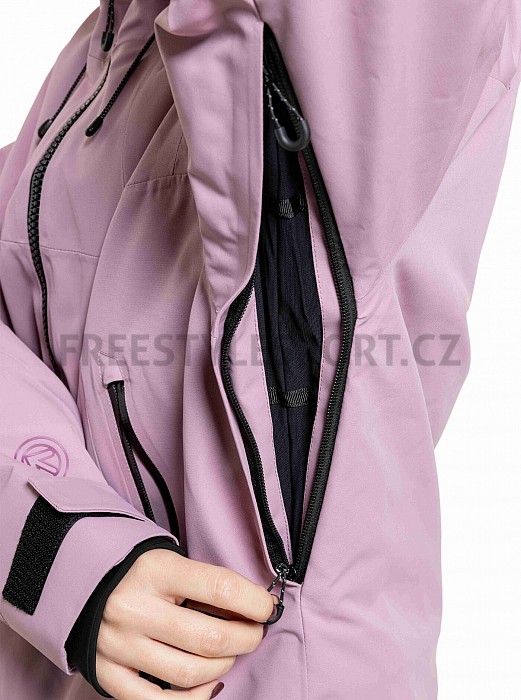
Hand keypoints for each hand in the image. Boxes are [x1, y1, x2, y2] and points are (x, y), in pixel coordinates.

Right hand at [96, 548, 274, 698]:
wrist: (85, 583)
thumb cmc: (141, 574)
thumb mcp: (172, 563)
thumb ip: (208, 584)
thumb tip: (255, 608)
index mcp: (155, 570)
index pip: (219, 587)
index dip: (253, 602)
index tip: (266, 607)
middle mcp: (134, 608)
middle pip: (210, 638)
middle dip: (246, 639)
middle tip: (253, 633)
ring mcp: (119, 645)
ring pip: (190, 674)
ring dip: (223, 666)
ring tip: (228, 653)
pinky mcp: (108, 675)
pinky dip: (194, 699)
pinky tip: (208, 684)